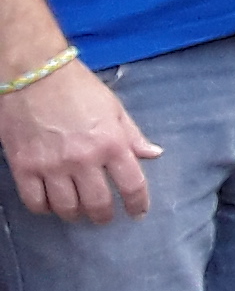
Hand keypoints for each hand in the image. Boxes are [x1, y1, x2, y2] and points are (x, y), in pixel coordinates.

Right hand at [0, 58, 159, 222]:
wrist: (33, 74)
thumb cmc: (77, 87)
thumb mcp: (114, 108)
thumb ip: (133, 135)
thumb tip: (154, 154)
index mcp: (111, 144)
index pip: (132, 185)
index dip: (138, 204)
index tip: (138, 213)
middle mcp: (84, 160)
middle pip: (98, 203)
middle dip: (104, 215)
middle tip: (104, 216)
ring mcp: (52, 166)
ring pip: (66, 207)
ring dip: (75, 214)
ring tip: (77, 211)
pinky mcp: (24, 167)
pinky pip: (35, 202)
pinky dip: (44, 209)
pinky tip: (50, 204)